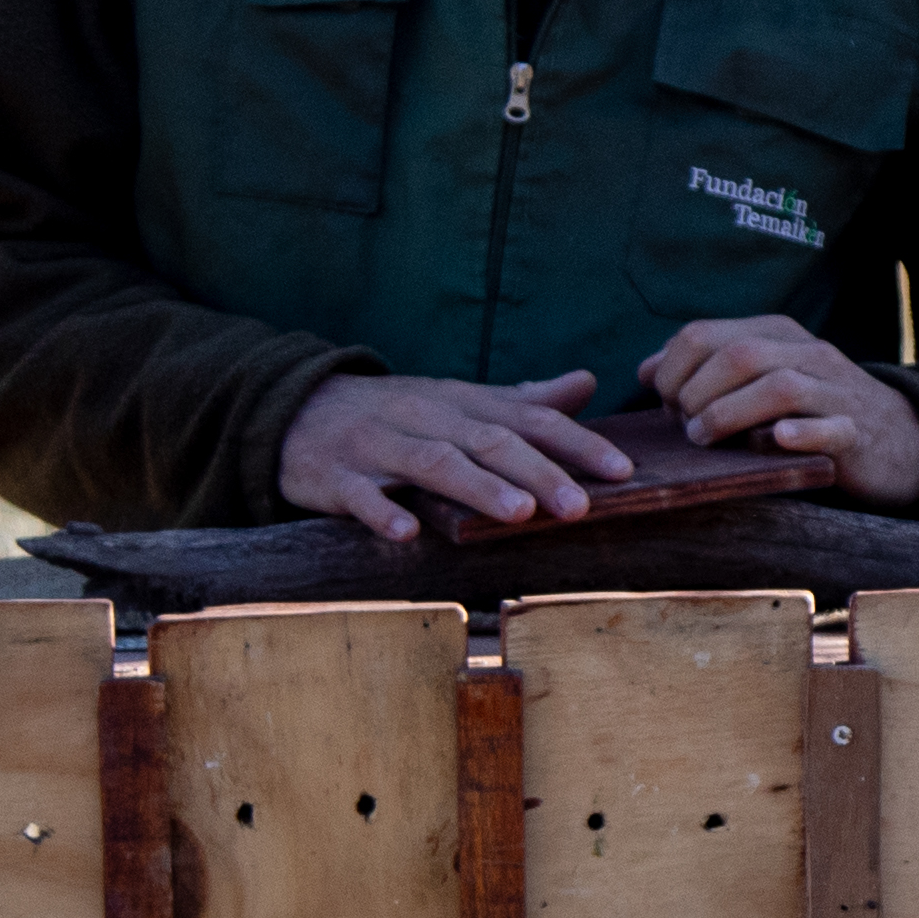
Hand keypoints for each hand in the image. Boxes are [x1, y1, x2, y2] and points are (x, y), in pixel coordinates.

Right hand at [278, 368, 636, 540]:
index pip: (529, 418)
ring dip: (477, 487)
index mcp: (461, 403)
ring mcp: (378, 446)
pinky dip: (382, 512)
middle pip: (489, 441)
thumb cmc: (396, 414)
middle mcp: (426, 419)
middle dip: (538, 472)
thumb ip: (522, 399)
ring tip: (518, 513)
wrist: (296, 409)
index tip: (622, 470)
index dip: (577, 442)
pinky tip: (408, 534)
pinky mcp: (335, 477)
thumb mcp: (459, 401)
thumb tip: (586, 384)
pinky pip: (359, 495)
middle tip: (580, 505)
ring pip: (434, 463)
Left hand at [643, 313, 918, 509]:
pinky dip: (798, 432)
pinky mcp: (857, 433)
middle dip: (695, 390)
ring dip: (730, 412)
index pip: (706, 334)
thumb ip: (707, 371)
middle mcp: (807, 354)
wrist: (901, 439)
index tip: (661, 401)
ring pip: (779, 386)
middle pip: (739, 355)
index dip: (671, 367)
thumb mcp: (764, 379)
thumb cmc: (816, 412)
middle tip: (681, 425)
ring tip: (704, 438)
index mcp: (778, 335)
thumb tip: (645, 370)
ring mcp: (835, 392)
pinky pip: (828, 427)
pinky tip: (775, 439)